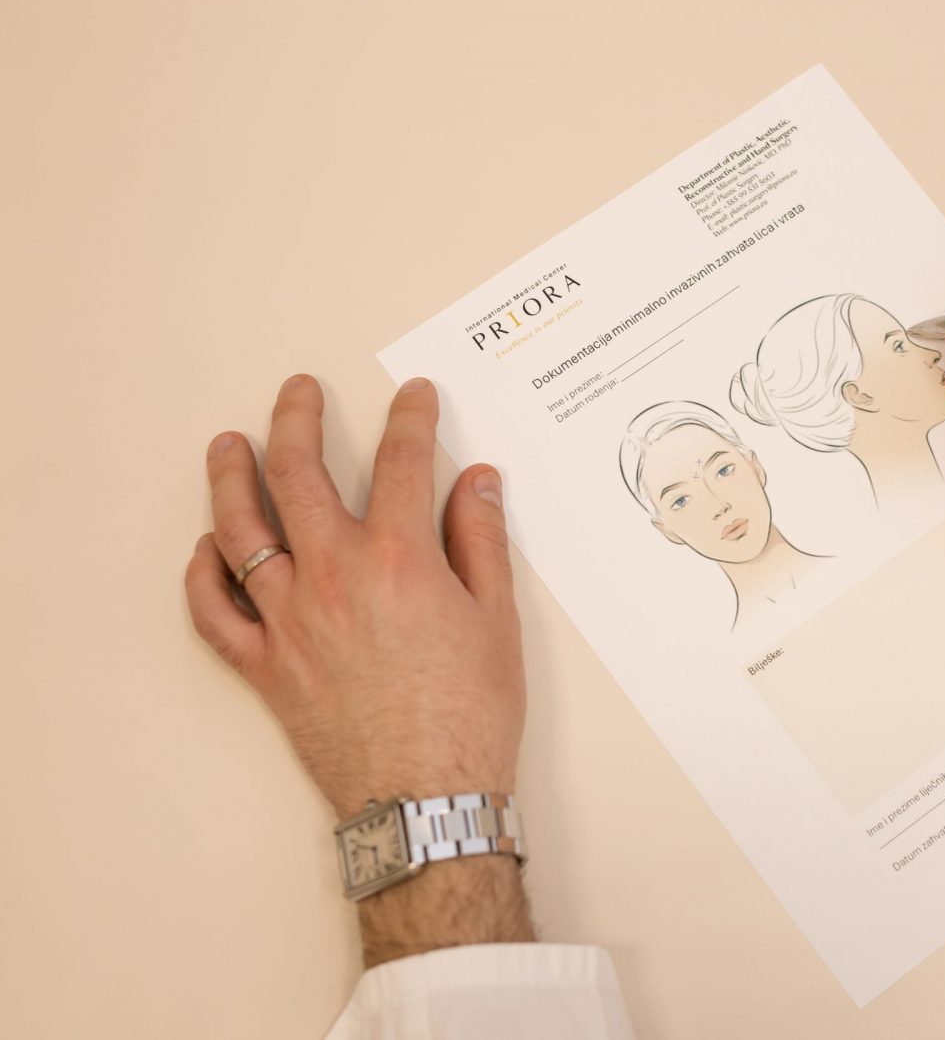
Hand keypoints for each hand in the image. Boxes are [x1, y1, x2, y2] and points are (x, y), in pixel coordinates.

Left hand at [184, 374, 533, 962]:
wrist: (427, 797)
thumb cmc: (469, 714)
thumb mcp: (497, 618)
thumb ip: (480, 540)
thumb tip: (477, 483)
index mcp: (400, 558)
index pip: (402, 462)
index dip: (411, 419)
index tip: (415, 399)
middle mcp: (334, 576)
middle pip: (299, 473)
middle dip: (296, 418)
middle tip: (298, 392)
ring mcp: (289, 619)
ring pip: (240, 529)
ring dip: (231, 477)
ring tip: (229, 445)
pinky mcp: (264, 664)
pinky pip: (213, 610)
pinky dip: (203, 573)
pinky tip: (206, 548)